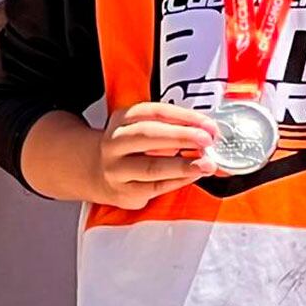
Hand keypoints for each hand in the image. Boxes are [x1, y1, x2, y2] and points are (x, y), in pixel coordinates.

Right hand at [94, 102, 218, 209]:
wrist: (97, 171)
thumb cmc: (131, 146)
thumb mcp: (144, 126)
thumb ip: (173, 126)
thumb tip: (208, 131)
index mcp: (123, 118)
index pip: (156, 112)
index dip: (185, 117)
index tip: (207, 124)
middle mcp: (115, 142)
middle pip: (148, 136)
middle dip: (182, 137)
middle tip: (206, 140)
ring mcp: (116, 169)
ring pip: (150, 167)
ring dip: (182, 165)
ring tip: (205, 164)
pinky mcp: (123, 192)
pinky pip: (154, 187)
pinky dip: (177, 181)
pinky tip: (193, 175)